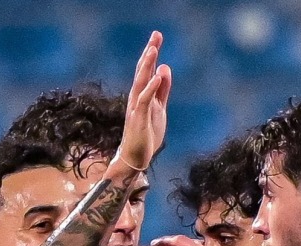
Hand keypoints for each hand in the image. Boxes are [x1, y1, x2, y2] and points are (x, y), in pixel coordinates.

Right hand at [114, 32, 171, 172]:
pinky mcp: (139, 118)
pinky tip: (157, 77)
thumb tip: (164, 68)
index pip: (147, 69)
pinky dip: (151, 88)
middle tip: (156, 35)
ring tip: (153, 49)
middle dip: (149, 53)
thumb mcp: (159, 108)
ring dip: (147, 65)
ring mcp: (136, 107)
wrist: (136, 157)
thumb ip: (162, 90)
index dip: (152, 53)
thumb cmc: (146, 133)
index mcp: (142, 94)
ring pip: (141, 82)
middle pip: (143, 71)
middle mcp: (136, 97)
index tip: (157, 36)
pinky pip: (145, 100)